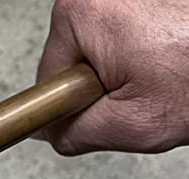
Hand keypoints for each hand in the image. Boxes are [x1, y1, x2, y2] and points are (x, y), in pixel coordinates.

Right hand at [38, 0, 188, 154]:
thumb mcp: (130, 124)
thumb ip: (76, 134)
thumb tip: (51, 133)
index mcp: (81, 15)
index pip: (46, 81)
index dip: (71, 107)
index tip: (100, 109)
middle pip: (71, 63)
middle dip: (98, 88)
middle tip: (139, 91)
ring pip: (95, 52)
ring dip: (119, 72)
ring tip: (156, 73)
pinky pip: (116, 37)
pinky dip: (135, 55)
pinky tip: (161, 59)